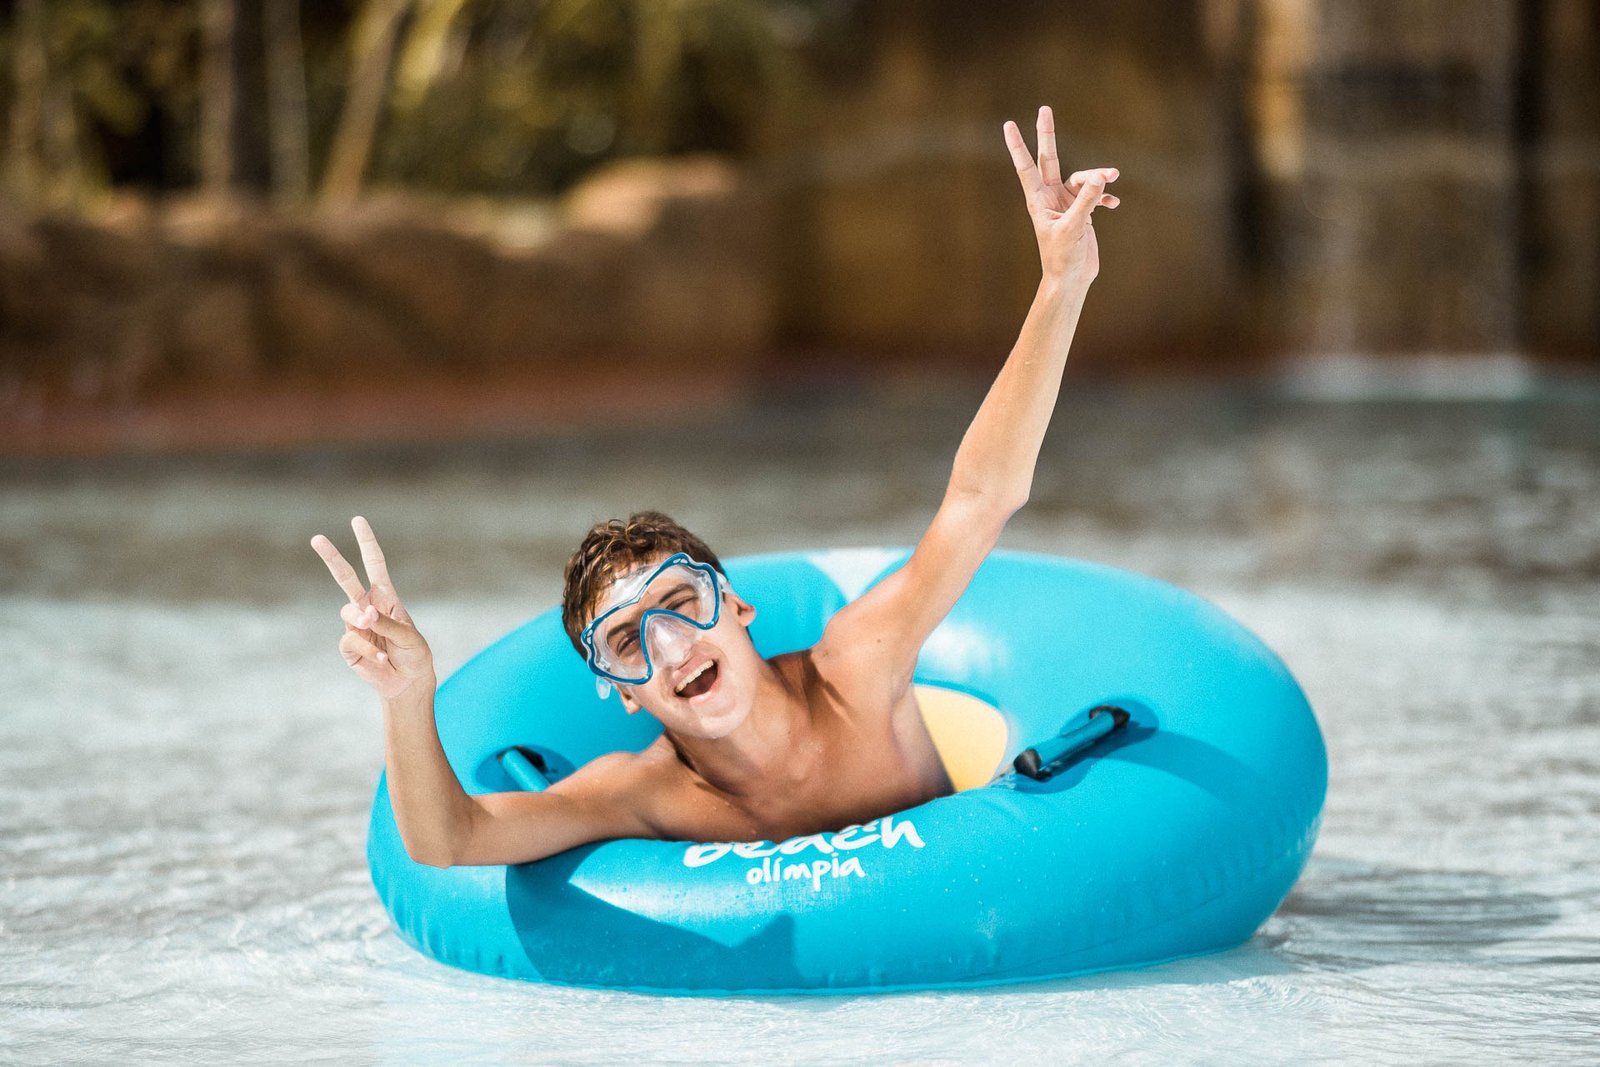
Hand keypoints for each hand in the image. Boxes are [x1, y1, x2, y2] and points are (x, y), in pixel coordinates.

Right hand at [311, 516, 434, 700]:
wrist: (407, 683)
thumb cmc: (414, 655)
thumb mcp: (410, 636)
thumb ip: (388, 623)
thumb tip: (364, 613)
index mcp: (386, 597)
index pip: (374, 564)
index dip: (366, 542)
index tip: (357, 520)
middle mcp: (367, 607)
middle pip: (345, 578)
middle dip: (331, 557)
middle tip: (317, 538)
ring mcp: (355, 626)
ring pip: (347, 612)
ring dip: (362, 621)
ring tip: (377, 635)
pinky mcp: (348, 647)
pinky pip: (350, 641)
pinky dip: (366, 649)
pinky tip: (380, 658)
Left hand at [1003, 105, 1118, 285]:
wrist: (1071, 279)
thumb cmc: (1063, 257)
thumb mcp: (1074, 227)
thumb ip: (1086, 201)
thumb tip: (1100, 176)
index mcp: (1038, 200)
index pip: (1026, 167)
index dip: (1018, 146)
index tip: (1008, 125)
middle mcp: (1050, 197)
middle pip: (1049, 158)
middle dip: (1047, 135)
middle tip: (1044, 109)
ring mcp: (1065, 203)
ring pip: (1082, 178)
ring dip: (1097, 177)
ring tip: (1113, 176)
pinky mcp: (1081, 211)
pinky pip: (1094, 195)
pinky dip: (1104, 196)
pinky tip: (1114, 203)